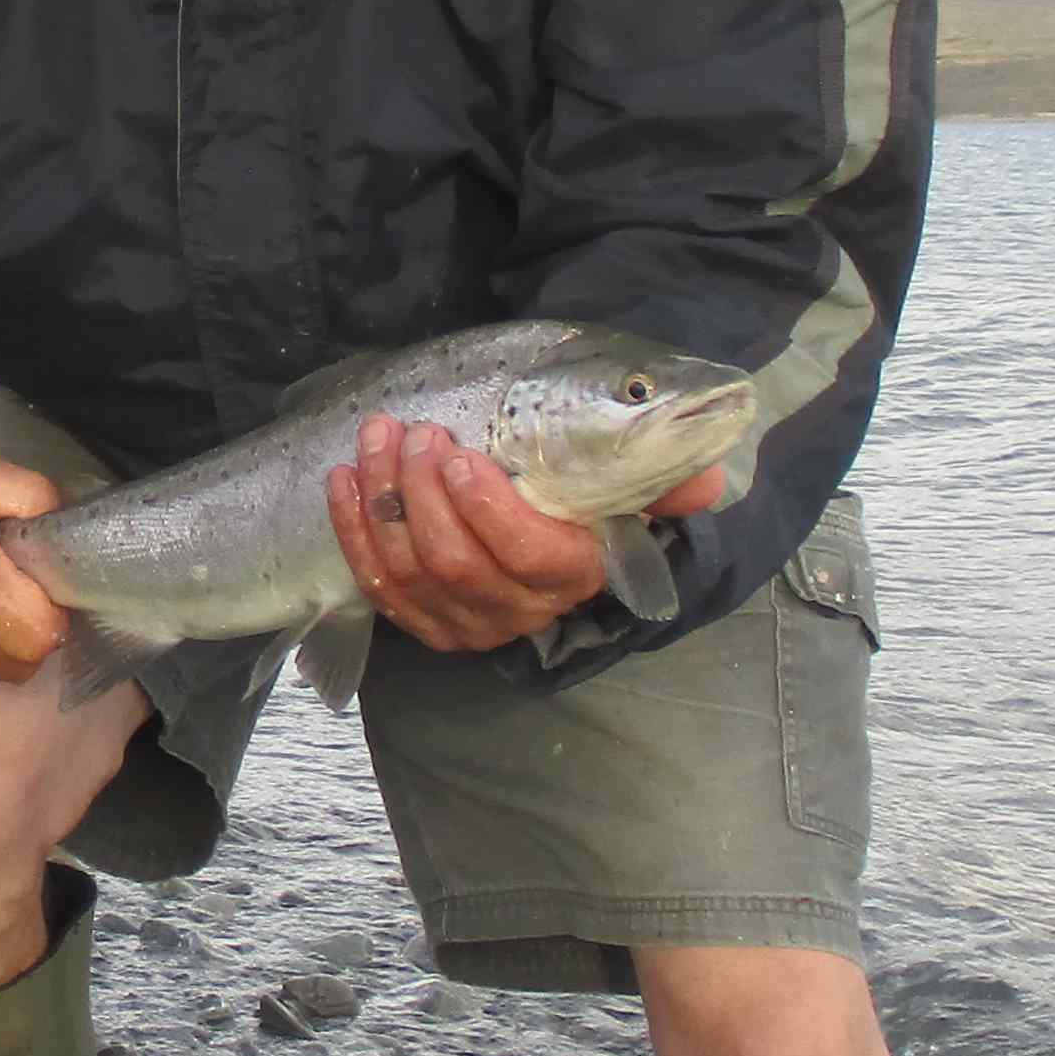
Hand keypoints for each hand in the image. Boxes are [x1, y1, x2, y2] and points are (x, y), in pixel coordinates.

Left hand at [325, 421, 733, 651]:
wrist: (551, 549)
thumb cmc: (584, 507)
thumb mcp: (629, 491)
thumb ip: (667, 484)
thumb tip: (708, 478)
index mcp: (571, 575)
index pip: (527, 555)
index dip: (486, 509)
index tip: (462, 456)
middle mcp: (517, 610)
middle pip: (454, 562)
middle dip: (421, 492)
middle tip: (413, 432)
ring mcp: (465, 623)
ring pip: (409, 570)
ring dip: (383, 500)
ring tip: (378, 439)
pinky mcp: (423, 623)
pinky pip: (376, 583)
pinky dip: (354, 529)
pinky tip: (345, 478)